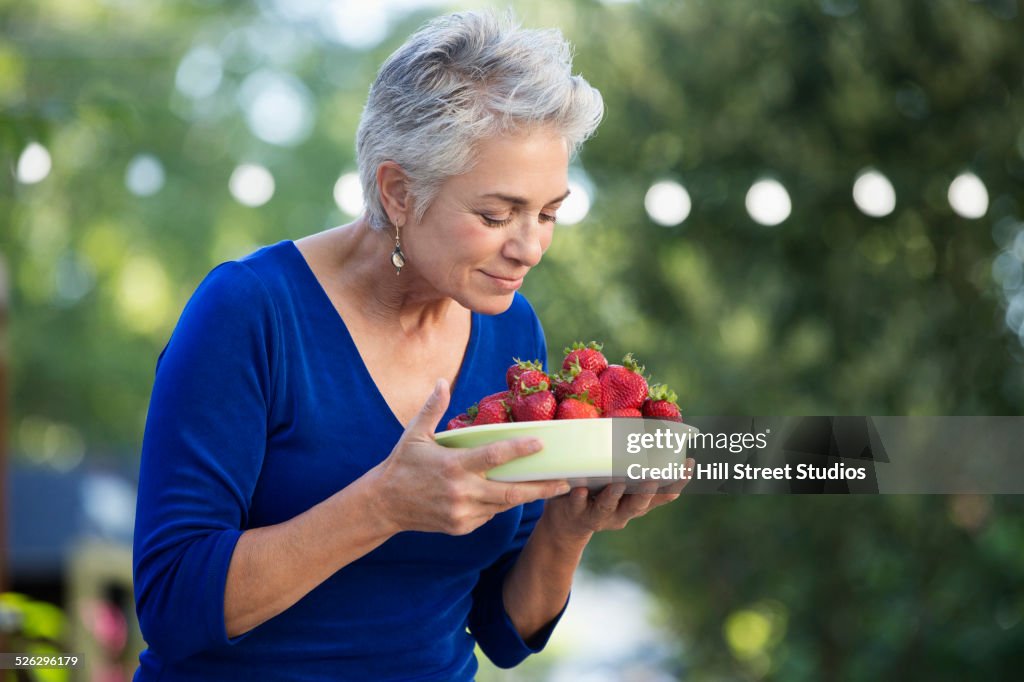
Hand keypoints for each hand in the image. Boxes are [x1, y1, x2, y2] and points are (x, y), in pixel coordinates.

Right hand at [369, 379, 569, 535]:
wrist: (383, 505)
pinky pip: (488, 515)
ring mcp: (462, 512)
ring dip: (525, 497)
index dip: (520, 450)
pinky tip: (508, 496)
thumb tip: (442, 381)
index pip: (494, 456)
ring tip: (549, 489)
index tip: (542, 443)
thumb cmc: (401, 464)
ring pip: (503, 505)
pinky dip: (499, 505)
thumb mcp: (414, 434)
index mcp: (454, 465)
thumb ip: (432, 408)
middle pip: (511, 492)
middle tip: (565, 482)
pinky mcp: (461, 526)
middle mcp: (461, 492)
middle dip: (541, 488)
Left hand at [539, 459, 694, 540]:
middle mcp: (623, 511)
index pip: (664, 494)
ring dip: (613, 496)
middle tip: (654, 477)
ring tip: (616, 483)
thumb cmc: (598, 490)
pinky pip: (577, 506)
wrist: (567, 522)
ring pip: (608, 507)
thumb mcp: (617, 479)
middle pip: (639, 504)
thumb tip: (641, 418)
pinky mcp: (576, 514)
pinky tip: (579, 489)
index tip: (688, 463)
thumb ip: (628, 459)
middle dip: (647, 491)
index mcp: (637, 501)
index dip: (678, 481)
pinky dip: (579, 498)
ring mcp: (600, 515)